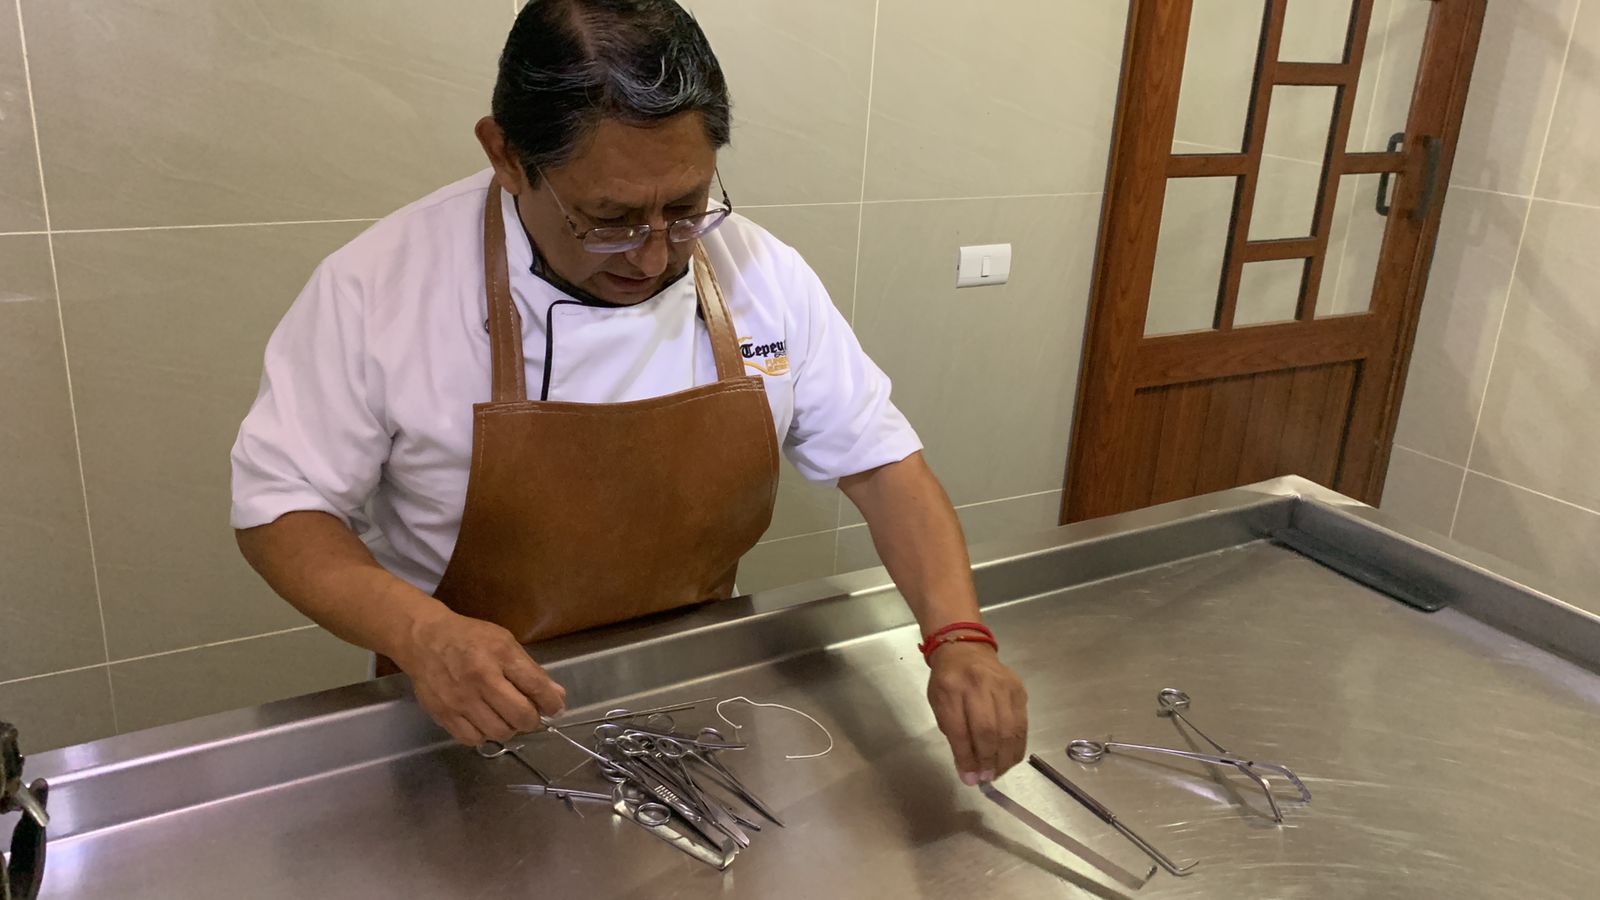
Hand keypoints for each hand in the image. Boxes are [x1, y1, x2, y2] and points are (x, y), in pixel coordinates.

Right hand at [390, 607, 566, 744]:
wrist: (424, 640)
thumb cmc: (470, 638)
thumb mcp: (504, 643)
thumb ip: (531, 670)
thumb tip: (556, 696)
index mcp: (499, 655)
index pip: (536, 686)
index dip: (551, 703)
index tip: (555, 708)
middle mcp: (480, 679)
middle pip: (519, 716)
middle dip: (531, 720)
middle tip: (528, 714)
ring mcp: (460, 699)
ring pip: (498, 732)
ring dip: (508, 728)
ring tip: (504, 716)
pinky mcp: (443, 714)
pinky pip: (473, 739)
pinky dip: (483, 735)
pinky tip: (483, 721)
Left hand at [926, 642, 1028, 784]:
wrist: (966, 649)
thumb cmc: (948, 681)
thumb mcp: (939, 704)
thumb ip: (953, 736)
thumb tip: (969, 772)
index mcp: (950, 688)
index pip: (960, 730)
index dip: (966, 759)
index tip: (969, 779)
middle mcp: (978, 684)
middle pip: (988, 731)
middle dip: (988, 760)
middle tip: (986, 778)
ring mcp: (1002, 686)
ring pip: (1009, 730)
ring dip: (1005, 758)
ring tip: (998, 772)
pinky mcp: (1019, 690)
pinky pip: (1022, 725)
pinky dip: (1017, 746)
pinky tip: (1010, 758)